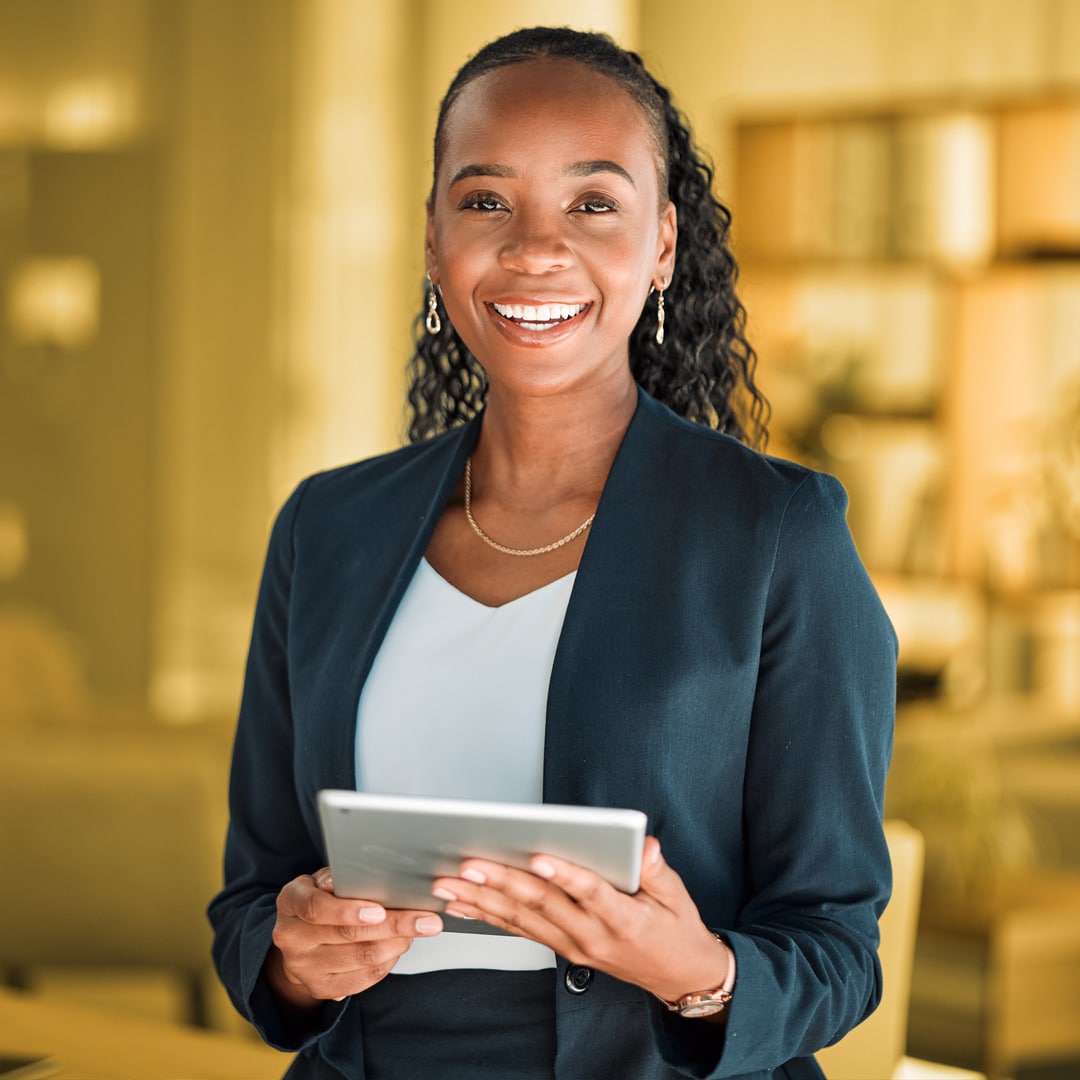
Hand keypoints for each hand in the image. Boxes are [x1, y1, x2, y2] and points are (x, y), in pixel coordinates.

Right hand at [266, 868, 442, 1006]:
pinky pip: (363, 978)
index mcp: (290, 902)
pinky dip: (389, 961)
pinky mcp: (321, 988)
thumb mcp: (323, 880)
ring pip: (361, 958)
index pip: (315, 908)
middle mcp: (291, 937)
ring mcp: (304, 967)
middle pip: (347, 935)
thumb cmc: (321, 899)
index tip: (380, 910)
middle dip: (394, 926)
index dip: (348, 910)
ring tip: (419, 929)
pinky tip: (401, 946)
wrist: (299, 940)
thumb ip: (342, 878)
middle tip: (427, 920)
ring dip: (397, 943)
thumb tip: (366, 875)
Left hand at [431, 837, 729, 1002]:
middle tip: (469, 864)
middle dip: (502, 882)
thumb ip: (658, 870)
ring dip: (482, 900)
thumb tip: (646, 846)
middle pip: (543, 905)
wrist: (679, 976)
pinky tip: (462, 904)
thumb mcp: (677, 896)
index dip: (564, 875)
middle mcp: (592, 936)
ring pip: (522, 920)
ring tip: (450, 883)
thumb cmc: (676, 929)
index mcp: (622, 919)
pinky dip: (489, 916)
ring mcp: (574, 946)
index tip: (538, 856)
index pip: (590, 893)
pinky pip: (521, 931)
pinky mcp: (563, 949)